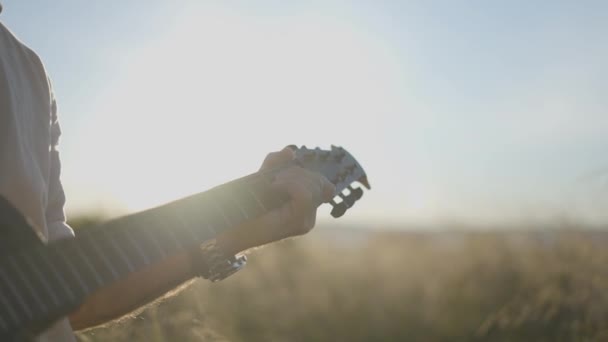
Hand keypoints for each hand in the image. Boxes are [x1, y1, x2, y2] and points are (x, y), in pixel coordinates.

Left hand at [216, 147, 334, 253]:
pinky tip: (274, 186)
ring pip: (313, 186)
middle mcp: (309, 215)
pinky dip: (290, 184)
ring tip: (271, 184)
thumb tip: (290, 151)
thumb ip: (276, 163)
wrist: (229, 227)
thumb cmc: (244, 205)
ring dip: (291, 177)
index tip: (282, 175)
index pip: (323, 184)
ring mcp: (305, 221)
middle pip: (319, 182)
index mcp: (304, 205)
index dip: (307, 173)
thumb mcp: (262, 177)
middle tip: (273, 180)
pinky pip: (305, 195)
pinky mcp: (298, 224)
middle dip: (296, 172)